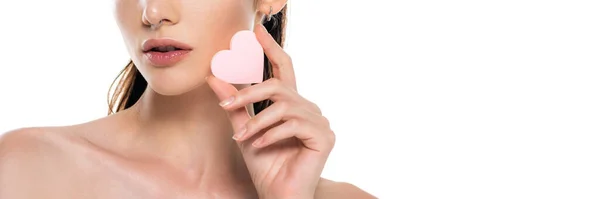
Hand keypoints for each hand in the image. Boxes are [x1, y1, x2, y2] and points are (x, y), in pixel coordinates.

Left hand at [206, 23, 334, 198]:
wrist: (279, 195)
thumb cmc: (266, 166)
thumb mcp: (244, 130)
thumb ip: (234, 104)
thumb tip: (214, 76)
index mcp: (292, 104)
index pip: (284, 69)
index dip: (271, 48)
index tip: (257, 31)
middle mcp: (309, 109)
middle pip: (279, 85)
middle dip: (249, 93)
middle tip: (226, 106)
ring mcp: (320, 122)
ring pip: (283, 106)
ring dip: (257, 122)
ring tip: (243, 138)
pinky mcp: (324, 136)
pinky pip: (293, 124)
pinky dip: (271, 134)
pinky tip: (260, 146)